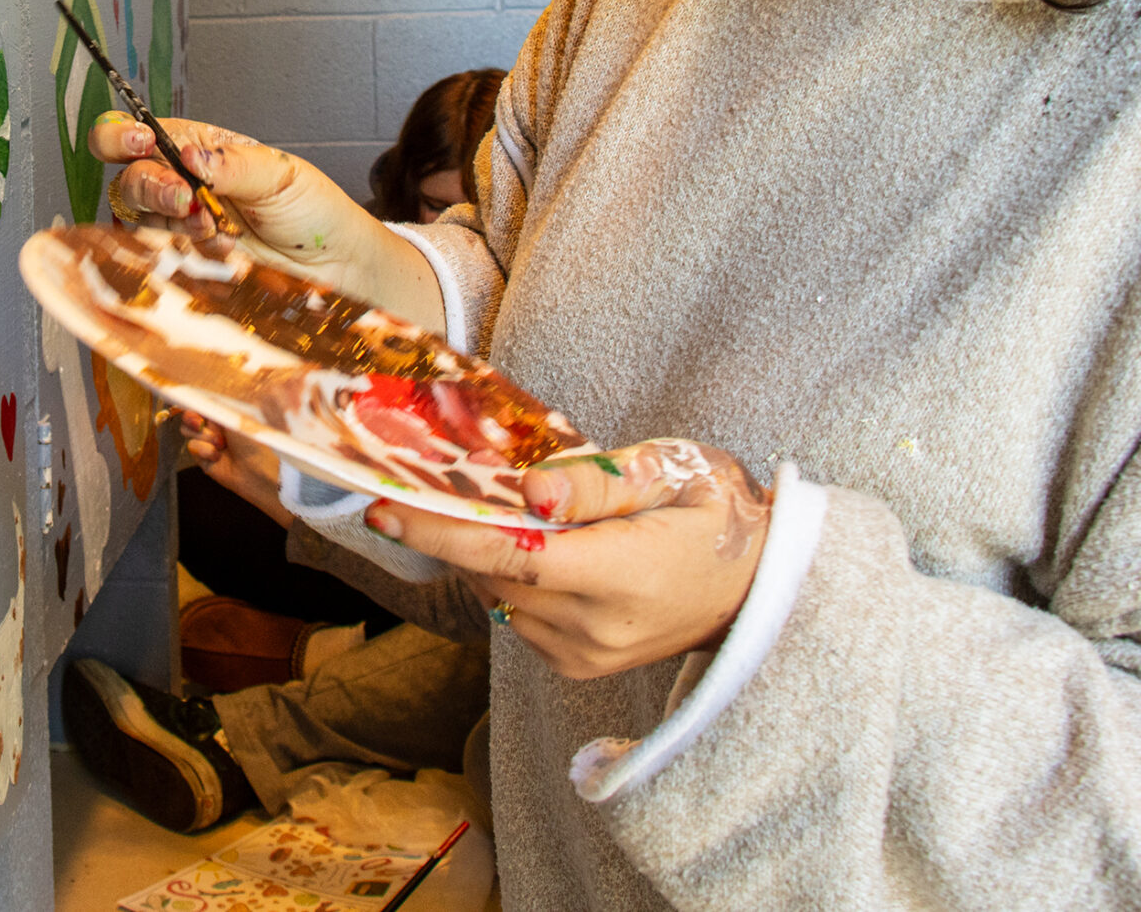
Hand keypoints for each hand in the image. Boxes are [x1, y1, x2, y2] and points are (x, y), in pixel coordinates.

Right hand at [85, 113, 443, 329]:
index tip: (143, 143)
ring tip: (211, 224)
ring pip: (137, 214)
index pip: (142, 132)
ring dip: (168, 218)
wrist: (332, 266)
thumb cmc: (312, 211)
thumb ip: (232, 165)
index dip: (126, 134)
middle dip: (147, 183)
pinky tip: (216, 244)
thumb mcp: (279, 175)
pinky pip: (159, 249)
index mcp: (200, 147)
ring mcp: (180, 221)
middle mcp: (181, 180)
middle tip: (182, 196)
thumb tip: (191, 156)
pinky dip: (183, 246)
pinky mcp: (186, 255)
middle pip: (128, 174)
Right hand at [177, 411, 290, 529]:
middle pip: (189, 416)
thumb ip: (215, 405)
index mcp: (225, 413)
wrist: (259, 470)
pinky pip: (193, 447)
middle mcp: (216, 426)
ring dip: (203, 436)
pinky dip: (204, 450)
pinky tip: (218, 456)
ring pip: (188, 431)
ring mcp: (209, 442)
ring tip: (221, 443)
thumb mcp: (236, 416)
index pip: (202, 403)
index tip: (196, 407)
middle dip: (191, 419)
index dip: (194, 403)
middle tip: (199, 423)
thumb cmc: (254, 440)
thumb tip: (200, 397)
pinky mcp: (204, 458)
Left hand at [361, 441, 771, 680]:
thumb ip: (595, 483)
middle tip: (446, 481)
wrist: (757, 590)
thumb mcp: (671, 474)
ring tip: (524, 513)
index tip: (383, 509)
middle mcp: (595, 627)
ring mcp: (585, 655)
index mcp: (622, 576)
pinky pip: (518, 614)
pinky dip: (514, 577)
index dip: (442, 532)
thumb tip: (529, 489)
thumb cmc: (718, 515)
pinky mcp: (578, 666)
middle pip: (495, 572)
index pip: (511, 555)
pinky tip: (546, 549)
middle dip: (464, 526)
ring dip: (493, 551)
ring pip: (500, 594)